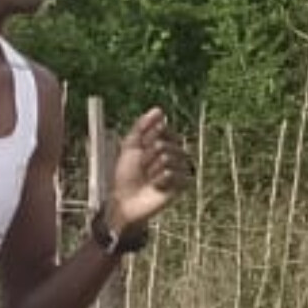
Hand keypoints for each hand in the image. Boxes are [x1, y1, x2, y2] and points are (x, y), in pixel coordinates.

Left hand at [106, 109, 191, 234]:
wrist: (125, 199)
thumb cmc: (126, 174)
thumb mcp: (130, 145)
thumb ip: (141, 126)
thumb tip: (159, 108)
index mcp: (163, 141)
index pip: (162, 128)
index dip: (147, 139)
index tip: (139, 149)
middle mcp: (173, 152)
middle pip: (163, 144)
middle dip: (147, 156)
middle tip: (142, 169)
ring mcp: (179, 168)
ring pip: (168, 158)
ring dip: (152, 169)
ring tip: (148, 179)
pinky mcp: (181, 184)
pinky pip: (172, 174)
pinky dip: (159, 180)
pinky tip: (156, 187)